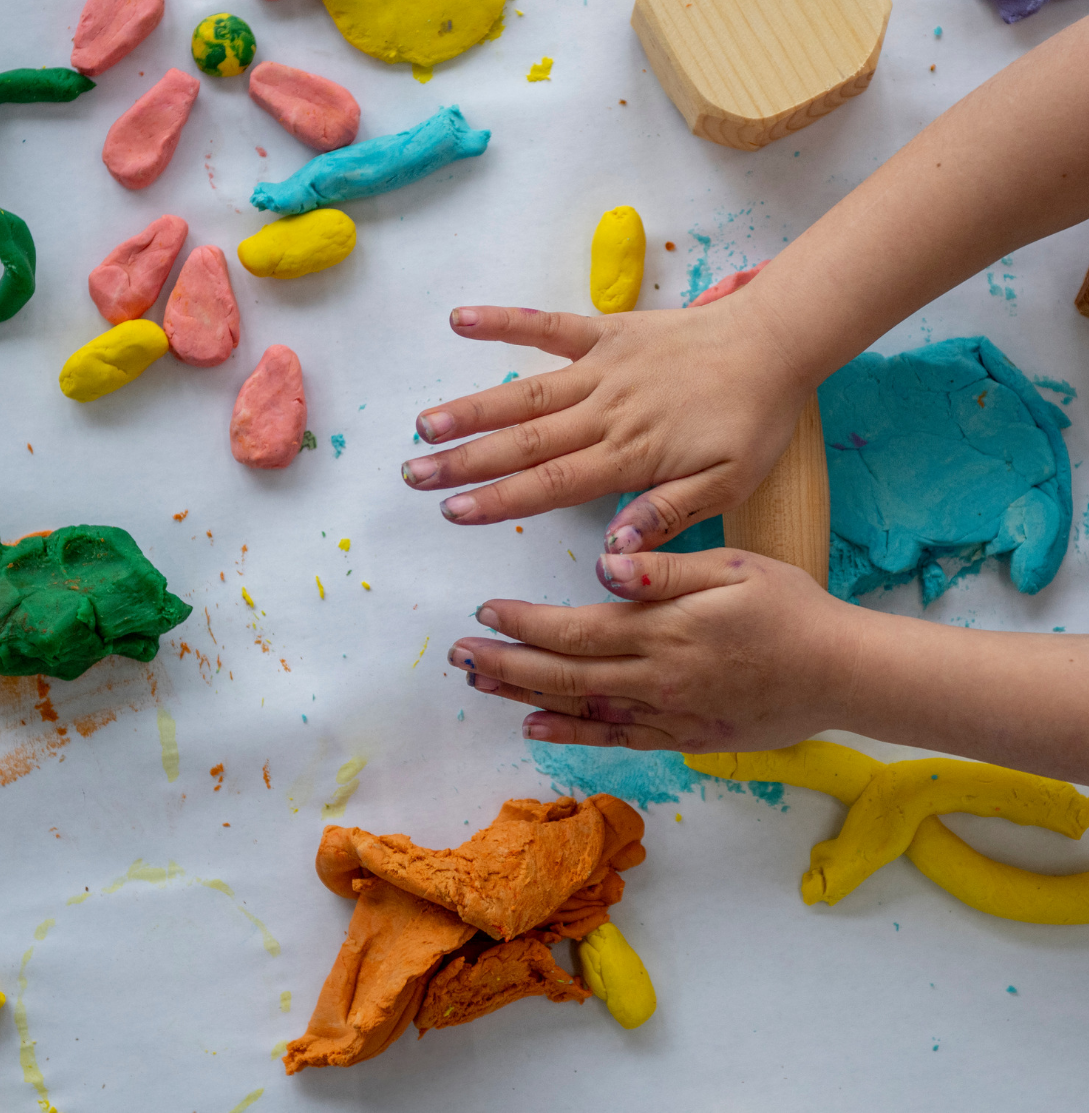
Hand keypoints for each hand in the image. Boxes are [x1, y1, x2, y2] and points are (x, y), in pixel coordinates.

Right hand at [400, 293, 809, 552]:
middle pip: (523, 441)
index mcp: (630, 455)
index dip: (498, 499)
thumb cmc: (753, 420)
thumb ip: (666, 514)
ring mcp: (602, 368)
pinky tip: (461, 321)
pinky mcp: (606, 332)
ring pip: (524, 392)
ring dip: (471, 408)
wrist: (775, 343)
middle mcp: (605, 412)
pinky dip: (505, 322)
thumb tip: (613, 549)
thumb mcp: (727, 484)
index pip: (551, 484)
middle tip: (414, 475)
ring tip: (423, 424)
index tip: (453, 512)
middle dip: (464, 461)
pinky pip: (548, 326)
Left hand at [447, 548, 856, 751]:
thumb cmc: (791, 609)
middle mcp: (656, 676)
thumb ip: (666, 569)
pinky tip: (537, 730)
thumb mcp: (735, 568)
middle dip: (504, 664)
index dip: (524, 623)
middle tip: (458, 657)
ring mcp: (667, 712)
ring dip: (524, 698)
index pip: (575, 628)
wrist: (843, 674)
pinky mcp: (684, 736)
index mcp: (664, 629)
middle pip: (563, 673)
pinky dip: (573, 736)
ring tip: (479, 687)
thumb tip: (605, 562)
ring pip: (580, 709)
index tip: (485, 612)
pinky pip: (617, 739)